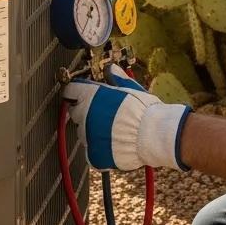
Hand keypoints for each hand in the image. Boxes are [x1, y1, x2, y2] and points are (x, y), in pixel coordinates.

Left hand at [61, 64, 190, 170]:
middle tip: (103, 113)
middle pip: (75, 112)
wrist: (154, 135)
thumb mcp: (130, 88)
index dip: (76, 92)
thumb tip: (111, 69)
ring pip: (83, 132)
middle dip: (85, 111)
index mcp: (91, 96)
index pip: (70, 91)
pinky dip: (99, 149)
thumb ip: (115, 79)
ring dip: (92, 131)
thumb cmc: (144, 110)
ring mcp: (88, 137)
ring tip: (113, 130)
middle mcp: (85, 116)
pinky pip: (91, 151)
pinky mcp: (94, 155)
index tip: (80, 94)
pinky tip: (114, 144)